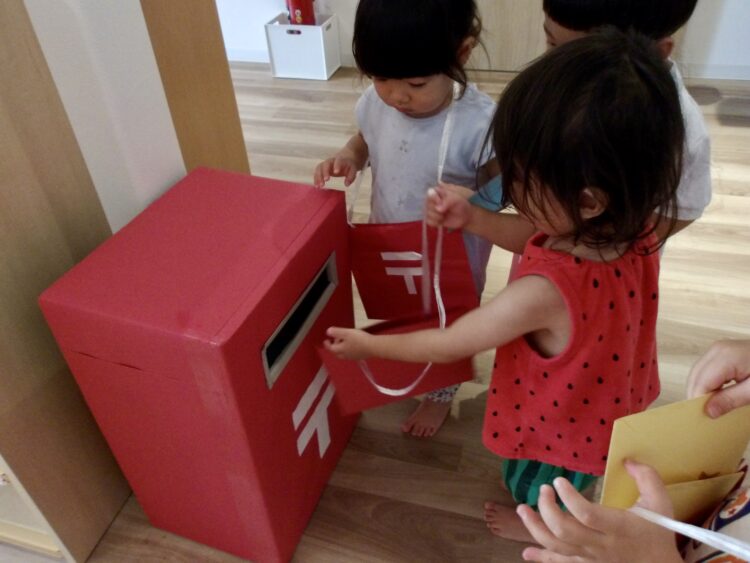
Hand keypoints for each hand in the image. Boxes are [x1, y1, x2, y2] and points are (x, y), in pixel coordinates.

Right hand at [313, 155, 359, 187]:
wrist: (346, 157)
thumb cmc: (349, 164)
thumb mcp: (353, 169)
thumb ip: (351, 177)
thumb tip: (346, 184)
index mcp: (340, 159)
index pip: (338, 161)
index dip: (336, 166)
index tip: (336, 172)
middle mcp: (331, 160)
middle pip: (326, 164)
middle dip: (325, 172)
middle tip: (326, 180)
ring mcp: (326, 164)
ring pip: (319, 168)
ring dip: (318, 176)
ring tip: (319, 186)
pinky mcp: (322, 168)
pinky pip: (317, 172)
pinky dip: (316, 178)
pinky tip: (316, 186)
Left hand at [324, 327, 372, 359]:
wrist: (373, 347)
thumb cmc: (359, 339)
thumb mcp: (346, 332)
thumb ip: (336, 332)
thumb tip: (328, 332)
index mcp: (340, 350)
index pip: (331, 348)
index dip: (327, 344)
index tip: (325, 340)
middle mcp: (345, 355)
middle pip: (336, 353)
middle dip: (334, 348)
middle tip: (335, 341)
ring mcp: (353, 357)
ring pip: (343, 354)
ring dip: (341, 349)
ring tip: (344, 342)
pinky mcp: (360, 357)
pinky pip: (351, 354)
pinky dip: (348, 350)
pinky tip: (353, 346)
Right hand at [424, 183, 472, 228]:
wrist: (465, 216)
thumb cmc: (461, 204)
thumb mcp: (456, 199)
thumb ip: (447, 201)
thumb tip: (438, 209)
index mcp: (437, 192)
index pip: (429, 194)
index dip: (434, 199)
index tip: (441, 202)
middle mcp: (432, 201)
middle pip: (427, 205)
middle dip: (437, 210)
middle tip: (445, 210)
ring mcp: (431, 210)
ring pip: (428, 214)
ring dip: (437, 217)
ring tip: (444, 216)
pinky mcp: (432, 219)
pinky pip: (429, 222)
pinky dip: (435, 223)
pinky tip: (441, 221)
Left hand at [517, 460, 680, 562]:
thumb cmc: (658, 533)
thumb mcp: (660, 502)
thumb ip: (647, 477)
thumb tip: (627, 459)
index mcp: (619, 527)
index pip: (587, 514)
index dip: (569, 497)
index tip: (558, 481)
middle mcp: (602, 545)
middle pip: (564, 530)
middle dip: (546, 508)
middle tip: (543, 490)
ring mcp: (592, 559)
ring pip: (557, 547)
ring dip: (535, 528)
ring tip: (523, 509)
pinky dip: (541, 558)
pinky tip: (526, 552)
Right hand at [687, 339, 749, 417]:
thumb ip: (731, 400)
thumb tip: (708, 412)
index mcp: (725, 357)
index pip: (701, 384)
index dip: (700, 402)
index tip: (706, 419)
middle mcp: (717, 350)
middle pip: (695, 378)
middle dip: (698, 397)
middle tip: (708, 417)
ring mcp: (718, 349)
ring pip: (697, 374)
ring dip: (702, 392)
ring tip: (714, 407)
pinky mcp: (721, 352)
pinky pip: (706, 370)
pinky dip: (708, 384)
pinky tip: (718, 395)